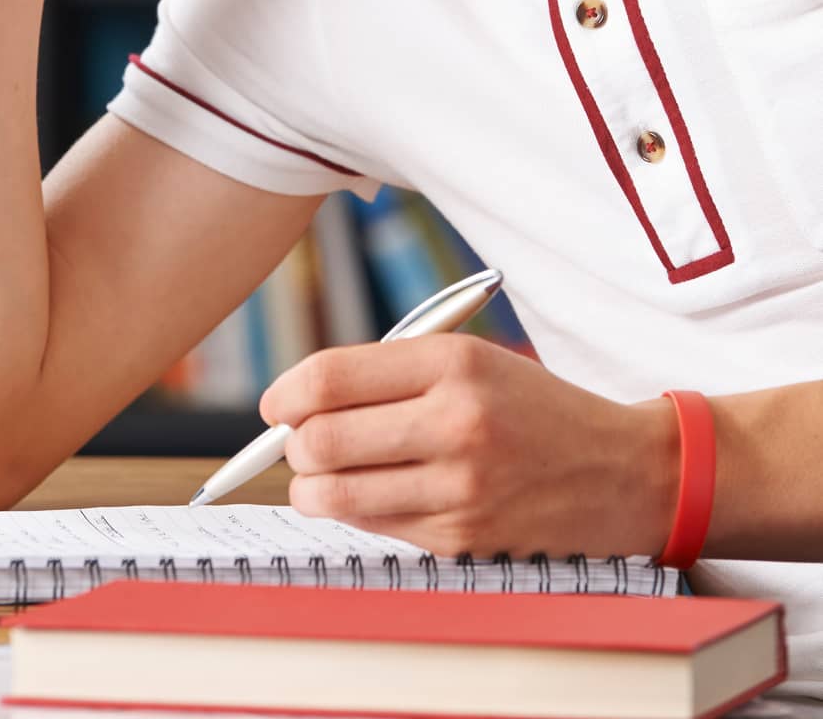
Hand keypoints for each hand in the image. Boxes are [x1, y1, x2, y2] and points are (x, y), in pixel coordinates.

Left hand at [258, 334, 678, 559]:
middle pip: (320, 439)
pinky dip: (358, 513)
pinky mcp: (462, 538)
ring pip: (335, 495)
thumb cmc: (532, 407)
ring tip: (323, 474)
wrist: (621, 470)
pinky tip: (377, 494)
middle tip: (300, 441)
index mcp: (453, 362)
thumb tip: (298, 402)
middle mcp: (455, 422)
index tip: (275, 404)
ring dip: (312, 487)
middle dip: (294, 444)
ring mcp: (459, 487)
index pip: (330, 378)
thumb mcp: (469, 359)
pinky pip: (374, 527)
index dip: (285, 393)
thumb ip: (386, 374)